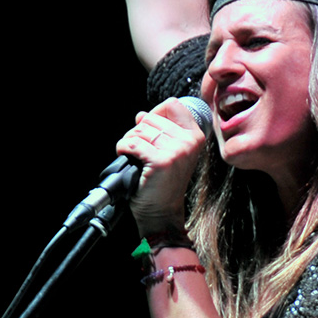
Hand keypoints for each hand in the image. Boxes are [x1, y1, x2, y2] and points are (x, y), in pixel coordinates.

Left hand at [118, 98, 206, 236]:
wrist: (161, 211)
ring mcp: (176, 152)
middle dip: (138, 131)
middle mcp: (188, 142)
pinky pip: (132, 143)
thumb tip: (141, 115)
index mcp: (195, 137)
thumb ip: (160, 130)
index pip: (172, 105)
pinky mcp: (160, 162)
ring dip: (129, 141)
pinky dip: (123, 149)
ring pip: (139, 130)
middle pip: (151, 118)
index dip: (155, 113)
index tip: (149, 128)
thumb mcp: (170, 152)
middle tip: (139, 150)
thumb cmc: (163, 183)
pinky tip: (128, 158)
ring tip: (135, 156)